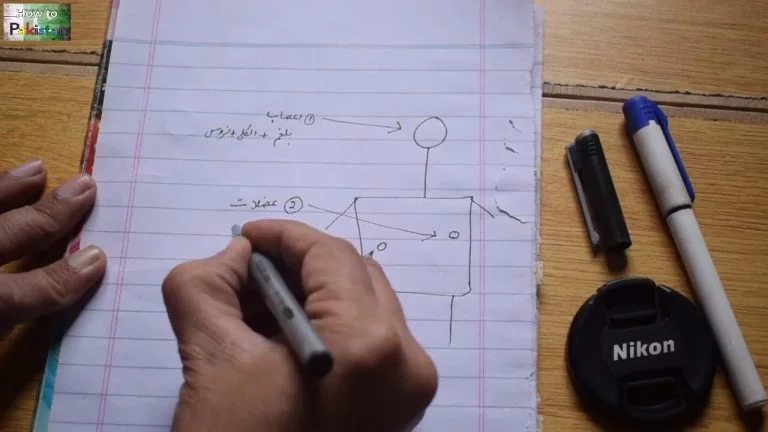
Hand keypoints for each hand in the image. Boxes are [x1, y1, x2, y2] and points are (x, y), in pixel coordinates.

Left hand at [0, 160, 106, 334]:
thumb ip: (8, 334)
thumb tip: (74, 293)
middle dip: (48, 215)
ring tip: (36, 169)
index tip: (99, 259)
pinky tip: (0, 183)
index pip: (18, 294)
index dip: (62, 279)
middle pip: (4, 235)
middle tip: (85, 188)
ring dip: (5, 189)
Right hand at [162, 219, 437, 431]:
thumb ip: (207, 285)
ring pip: (364, 303)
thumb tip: (234, 255)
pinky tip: (281, 336)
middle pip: (354, 273)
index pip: (329, 255)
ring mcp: (411, 386)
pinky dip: (328, 324)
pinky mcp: (402, 405)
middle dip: (297, 264)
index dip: (283, 236)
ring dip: (312, 293)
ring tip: (257, 306)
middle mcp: (407, 360)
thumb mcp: (209, 360)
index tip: (246, 235)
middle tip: (246, 271)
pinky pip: (369, 338)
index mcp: (369, 344)